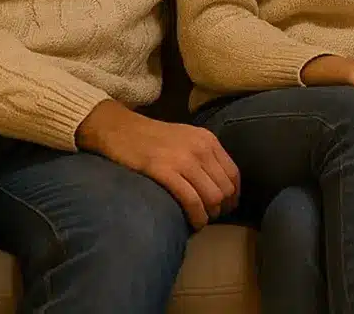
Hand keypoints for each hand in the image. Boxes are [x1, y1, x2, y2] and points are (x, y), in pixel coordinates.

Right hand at [77, 100, 239, 228]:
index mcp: (207, 140)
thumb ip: (204, 156)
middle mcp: (200, 148)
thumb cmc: (151, 138)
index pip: (233, 174)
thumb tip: (219, 185)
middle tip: (210, 216)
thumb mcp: (186, 138)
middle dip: (221, 208)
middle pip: (224, 188)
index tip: (225, 208)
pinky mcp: (164, 171)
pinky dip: (196, 217)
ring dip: (209, 215)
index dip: (233, 196)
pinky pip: (191, 201)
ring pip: (212, 197)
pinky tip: (193, 223)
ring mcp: (183, 159)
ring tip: (200, 221)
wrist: (119, 129)